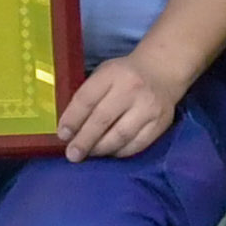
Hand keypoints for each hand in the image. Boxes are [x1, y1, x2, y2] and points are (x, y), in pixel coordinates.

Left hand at [57, 53, 184, 165]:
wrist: (162, 71)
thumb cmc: (124, 75)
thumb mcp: (104, 73)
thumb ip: (89, 95)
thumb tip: (69, 127)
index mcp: (112, 74)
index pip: (87, 99)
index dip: (72, 119)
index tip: (62, 135)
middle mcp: (132, 89)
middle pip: (102, 120)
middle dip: (84, 140)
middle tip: (72, 154)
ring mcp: (148, 108)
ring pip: (120, 136)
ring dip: (101, 149)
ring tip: (89, 154)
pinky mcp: (160, 123)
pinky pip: (136, 145)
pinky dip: (120, 152)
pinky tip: (110, 152)